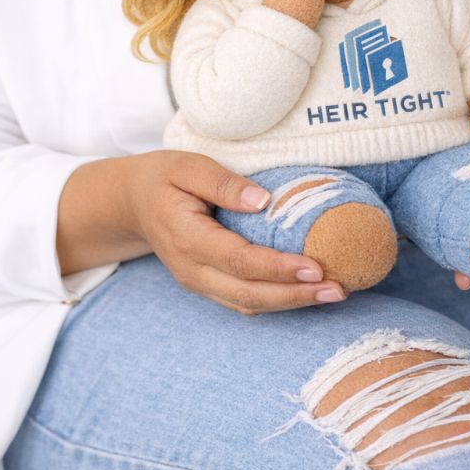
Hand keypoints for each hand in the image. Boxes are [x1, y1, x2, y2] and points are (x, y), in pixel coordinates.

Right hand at [123, 150, 347, 314]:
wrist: (131, 202)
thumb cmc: (162, 177)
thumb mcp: (187, 165)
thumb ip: (223, 183)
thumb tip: (264, 200)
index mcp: (188, 239)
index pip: (240, 261)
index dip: (279, 268)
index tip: (316, 266)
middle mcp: (193, 270)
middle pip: (249, 294)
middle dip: (296, 295)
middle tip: (338, 289)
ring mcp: (198, 283)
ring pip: (248, 304)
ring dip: (291, 303)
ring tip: (332, 294)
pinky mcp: (207, 285)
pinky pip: (243, 301)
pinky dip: (276, 301)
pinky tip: (304, 292)